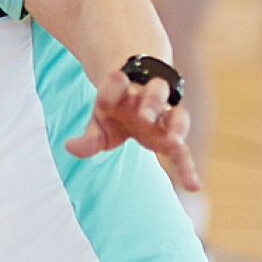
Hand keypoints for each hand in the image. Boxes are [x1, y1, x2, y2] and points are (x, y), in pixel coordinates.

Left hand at [66, 68, 200, 192]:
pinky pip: (183, 151)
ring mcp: (167, 115)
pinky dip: (187, 167)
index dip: (115, 83)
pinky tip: (193, 186)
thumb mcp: (100, 118)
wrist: (143, 90)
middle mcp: (151, 98)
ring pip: (176, 114)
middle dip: (152, 102)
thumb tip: (69, 147)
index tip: (115, 76)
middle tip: (146, 116)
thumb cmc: (118, 108)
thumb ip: (87, 135)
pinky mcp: (175, 134)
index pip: (119, 82)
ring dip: (176, 127)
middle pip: (156, 93)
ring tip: (174, 143)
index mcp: (127, 90)